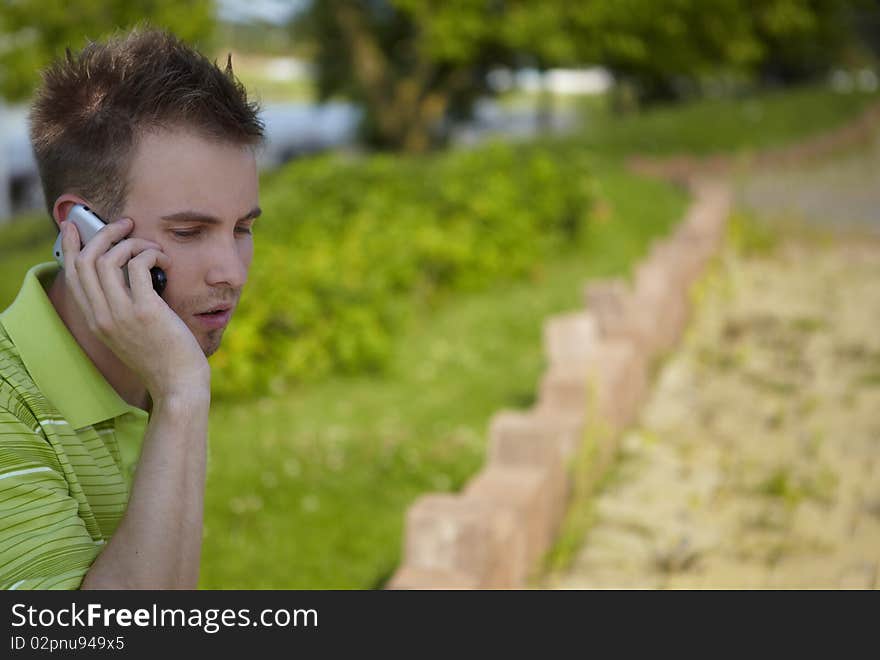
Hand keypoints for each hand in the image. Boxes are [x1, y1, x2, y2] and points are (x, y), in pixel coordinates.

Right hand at [61, 218, 209, 401]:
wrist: (178, 384)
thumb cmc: (162, 356)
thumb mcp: (131, 333)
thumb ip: (122, 308)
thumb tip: (130, 272)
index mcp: (95, 320)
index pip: (72, 276)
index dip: (71, 247)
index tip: (75, 227)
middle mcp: (102, 316)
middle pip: (86, 261)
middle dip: (103, 234)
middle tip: (125, 224)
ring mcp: (121, 313)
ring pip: (108, 259)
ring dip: (132, 242)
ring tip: (152, 247)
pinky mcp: (145, 310)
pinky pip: (138, 265)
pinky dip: (151, 254)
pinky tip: (163, 260)